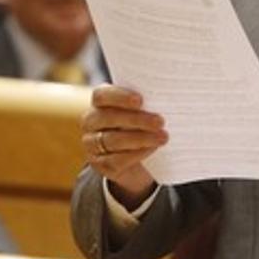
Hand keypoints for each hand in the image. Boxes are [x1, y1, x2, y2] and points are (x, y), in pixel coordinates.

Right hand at [80, 85, 167, 207]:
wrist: (136, 158)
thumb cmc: (141, 124)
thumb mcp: (142, 111)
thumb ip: (147, 103)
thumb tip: (168, 98)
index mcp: (99, 103)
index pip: (101, 95)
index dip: (120, 97)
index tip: (140, 100)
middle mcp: (91, 121)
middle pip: (109, 118)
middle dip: (137, 120)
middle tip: (161, 121)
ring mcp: (92, 144)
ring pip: (113, 140)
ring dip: (141, 138)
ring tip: (163, 137)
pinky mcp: (99, 164)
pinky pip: (116, 160)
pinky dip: (137, 154)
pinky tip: (152, 149)